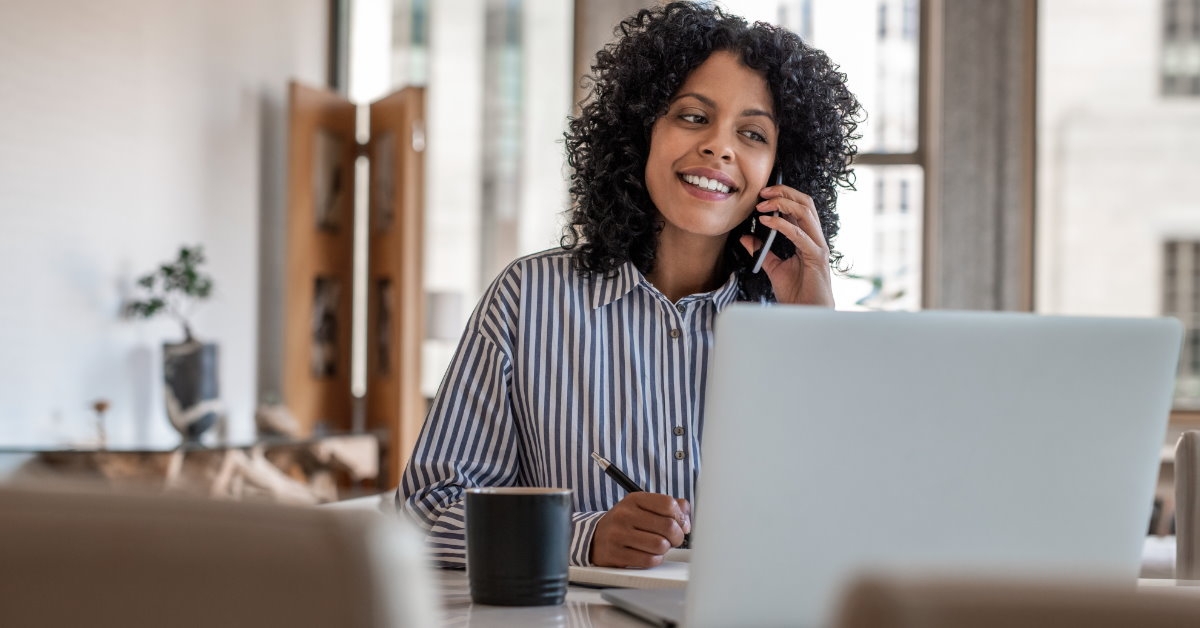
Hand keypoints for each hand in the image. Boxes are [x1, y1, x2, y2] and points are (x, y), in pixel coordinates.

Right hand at [590, 493, 690, 567]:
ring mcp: (618, 534)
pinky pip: (649, 560)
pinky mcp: (615, 554)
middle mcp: (624, 514)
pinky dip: (655, 560)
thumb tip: (687, 518)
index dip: (681, 517)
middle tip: (674, 539)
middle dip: (677, 536)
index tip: (681, 524)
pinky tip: (650, 555)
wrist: (596, 539)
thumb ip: (668, 507)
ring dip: (665, 549)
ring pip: (660, 545)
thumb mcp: (643, 508)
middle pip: (667, 526)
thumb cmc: (626, 524)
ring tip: (659, 547)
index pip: (668, 504)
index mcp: (634, 499)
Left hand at [739, 184, 834, 306]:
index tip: (762, 195)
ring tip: (762, 205)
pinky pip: (799, 234)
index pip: (800, 207)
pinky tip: (766, 222)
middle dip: (784, 192)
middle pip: (805, 203)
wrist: (806, 314)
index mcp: (808, 239)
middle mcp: (816, 239)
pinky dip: (781, 224)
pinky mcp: (816, 257)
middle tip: (763, 192)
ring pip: (805, 212)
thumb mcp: (774, 268)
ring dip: (782, 203)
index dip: (783, 196)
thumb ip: (762, 252)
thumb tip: (745, 237)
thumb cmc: (796, 294)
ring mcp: (818, 246)